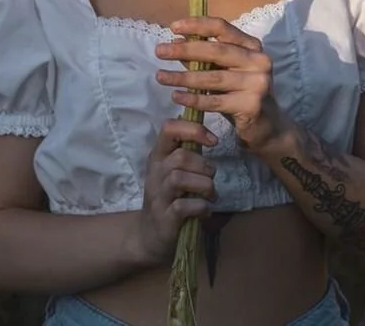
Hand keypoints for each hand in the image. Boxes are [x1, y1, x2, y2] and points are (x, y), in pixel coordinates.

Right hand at [131, 119, 217, 265]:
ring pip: (178, 178)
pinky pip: (182, 206)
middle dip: (204, 166)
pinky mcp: (164, 218)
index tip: (213, 141)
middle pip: (180, 157)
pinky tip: (205, 211)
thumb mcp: (176, 171)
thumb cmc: (171, 198)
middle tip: (211, 178)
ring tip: (210, 195)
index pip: (168, 129)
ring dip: (204, 185)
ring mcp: (158, 196)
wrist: (151, 236)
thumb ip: (189, 154)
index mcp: (159, 157)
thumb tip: (212, 135)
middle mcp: (155, 173)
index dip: (193, 129)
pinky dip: (200, 207)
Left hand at [156, 16, 286, 151]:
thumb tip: (175, 41)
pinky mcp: (251, 104)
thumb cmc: (240, 94)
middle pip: (216, 51)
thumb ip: (204, 57)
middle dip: (185, 50)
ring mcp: (258, 83)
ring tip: (161, 77)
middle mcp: (259, 61)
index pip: (223, 28)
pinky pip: (216, 101)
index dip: (197, 25)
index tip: (173, 27)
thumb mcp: (224, 71)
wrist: (266, 125)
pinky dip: (193, 99)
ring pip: (213, 77)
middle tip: (159, 52)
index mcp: (252, 46)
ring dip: (183, 77)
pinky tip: (176, 97)